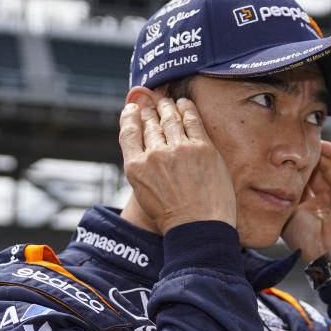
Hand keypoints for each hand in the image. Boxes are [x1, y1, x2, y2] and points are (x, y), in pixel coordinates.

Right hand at [118, 97, 235, 234]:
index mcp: (136, 168)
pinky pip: (192, 120)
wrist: (199, 228)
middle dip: (151, 112)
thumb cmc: (174, 217)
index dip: (130, 117)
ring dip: (167, 107)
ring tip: (168, 102)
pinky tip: (184, 103)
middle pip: (150, 124)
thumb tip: (145, 151)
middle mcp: (154, 155)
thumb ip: (143, 169)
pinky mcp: (202, 147)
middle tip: (153, 104)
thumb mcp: (145, 194)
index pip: (129, 133)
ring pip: (170, 119)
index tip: (133, 109)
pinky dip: (187, 108)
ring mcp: (179, 149)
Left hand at [282, 141, 330, 263]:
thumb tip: (272, 179)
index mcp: (308, 209)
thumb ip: (283, 196)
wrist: (328, 249)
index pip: (300, 182)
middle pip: (314, 172)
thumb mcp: (286, 214)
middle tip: (292, 145)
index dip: (291, 170)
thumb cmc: (305, 238)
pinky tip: (321, 144)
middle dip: (304, 160)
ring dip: (318, 153)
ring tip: (306, 141)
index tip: (279, 157)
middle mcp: (324, 200)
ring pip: (328, 165)